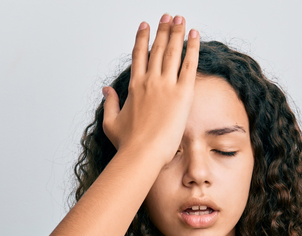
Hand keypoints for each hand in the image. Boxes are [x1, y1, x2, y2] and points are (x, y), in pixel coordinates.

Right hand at [102, 15, 199, 165]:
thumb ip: (110, 102)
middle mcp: (150, 81)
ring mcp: (166, 86)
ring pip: (173, 52)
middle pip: (157, 49)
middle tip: (168, 17)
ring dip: (177, 33)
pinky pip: (189, 64)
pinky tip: (195, 34)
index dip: (142, 38)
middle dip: (163, 30)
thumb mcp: (111, 122)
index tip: (145, 26)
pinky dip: (192, 48)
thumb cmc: (128, 144)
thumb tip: (106, 90)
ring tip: (181, 19)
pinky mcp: (182, 93)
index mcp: (134, 86)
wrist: (143, 153)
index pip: (139, 55)